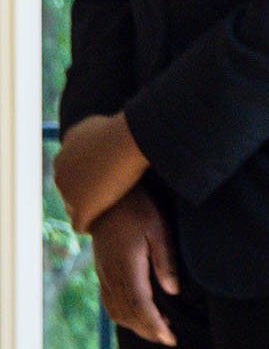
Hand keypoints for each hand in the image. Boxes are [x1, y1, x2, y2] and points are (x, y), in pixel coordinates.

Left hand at [53, 113, 148, 234]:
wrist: (128, 140)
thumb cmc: (121, 130)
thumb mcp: (98, 125)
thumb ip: (89, 136)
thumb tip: (93, 139)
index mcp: (63, 155)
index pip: (69, 173)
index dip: (87, 177)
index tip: (106, 178)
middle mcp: (60, 173)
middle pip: (69, 191)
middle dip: (85, 194)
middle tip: (109, 195)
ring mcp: (68, 192)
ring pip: (74, 208)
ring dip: (88, 209)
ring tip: (107, 210)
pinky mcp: (81, 207)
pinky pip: (80, 224)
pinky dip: (90, 223)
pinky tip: (103, 221)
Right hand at [91, 186, 178, 346]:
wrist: (106, 198)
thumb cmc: (137, 209)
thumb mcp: (158, 228)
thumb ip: (165, 261)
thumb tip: (172, 292)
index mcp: (126, 267)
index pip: (140, 306)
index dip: (155, 326)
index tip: (170, 338)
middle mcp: (111, 276)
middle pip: (128, 315)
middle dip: (148, 331)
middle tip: (169, 339)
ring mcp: (103, 276)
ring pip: (117, 312)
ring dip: (136, 326)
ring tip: (157, 330)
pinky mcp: (101, 272)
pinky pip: (109, 304)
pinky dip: (124, 316)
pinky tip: (137, 316)